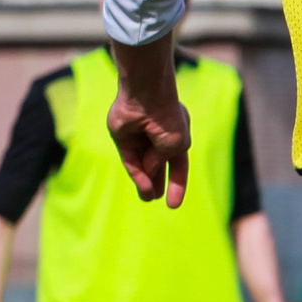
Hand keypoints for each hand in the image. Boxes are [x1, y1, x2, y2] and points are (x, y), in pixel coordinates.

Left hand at [108, 85, 191, 206]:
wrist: (147, 97)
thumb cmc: (168, 119)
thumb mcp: (175, 146)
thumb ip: (161, 160)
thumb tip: (148, 170)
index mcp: (177, 137)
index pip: (178, 165)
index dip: (177, 184)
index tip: (174, 204)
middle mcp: (159, 139)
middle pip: (158, 166)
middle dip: (158, 182)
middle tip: (157, 199)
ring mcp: (141, 139)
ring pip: (143, 165)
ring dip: (146, 183)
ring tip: (148, 199)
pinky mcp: (123, 139)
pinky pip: (130, 161)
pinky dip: (137, 175)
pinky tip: (144, 188)